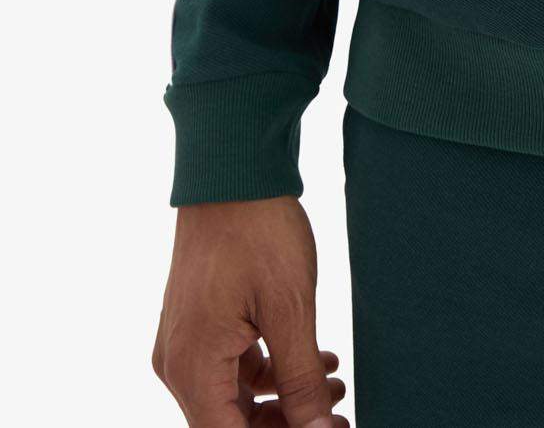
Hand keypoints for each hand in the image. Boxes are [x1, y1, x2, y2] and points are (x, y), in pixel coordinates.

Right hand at [152, 195, 348, 423]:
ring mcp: (186, 342)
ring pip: (234, 398)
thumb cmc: (258, 231)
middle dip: (286, 424)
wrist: (233, 167)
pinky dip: (272, 370)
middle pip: (230, 424)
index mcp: (193, 368)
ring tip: (335, 383)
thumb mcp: (291, 310)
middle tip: (338, 415)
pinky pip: (233, 367)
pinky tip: (317, 359)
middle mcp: (179, 363)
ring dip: (284, 399)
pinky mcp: (200, 323)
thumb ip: (302, 382)